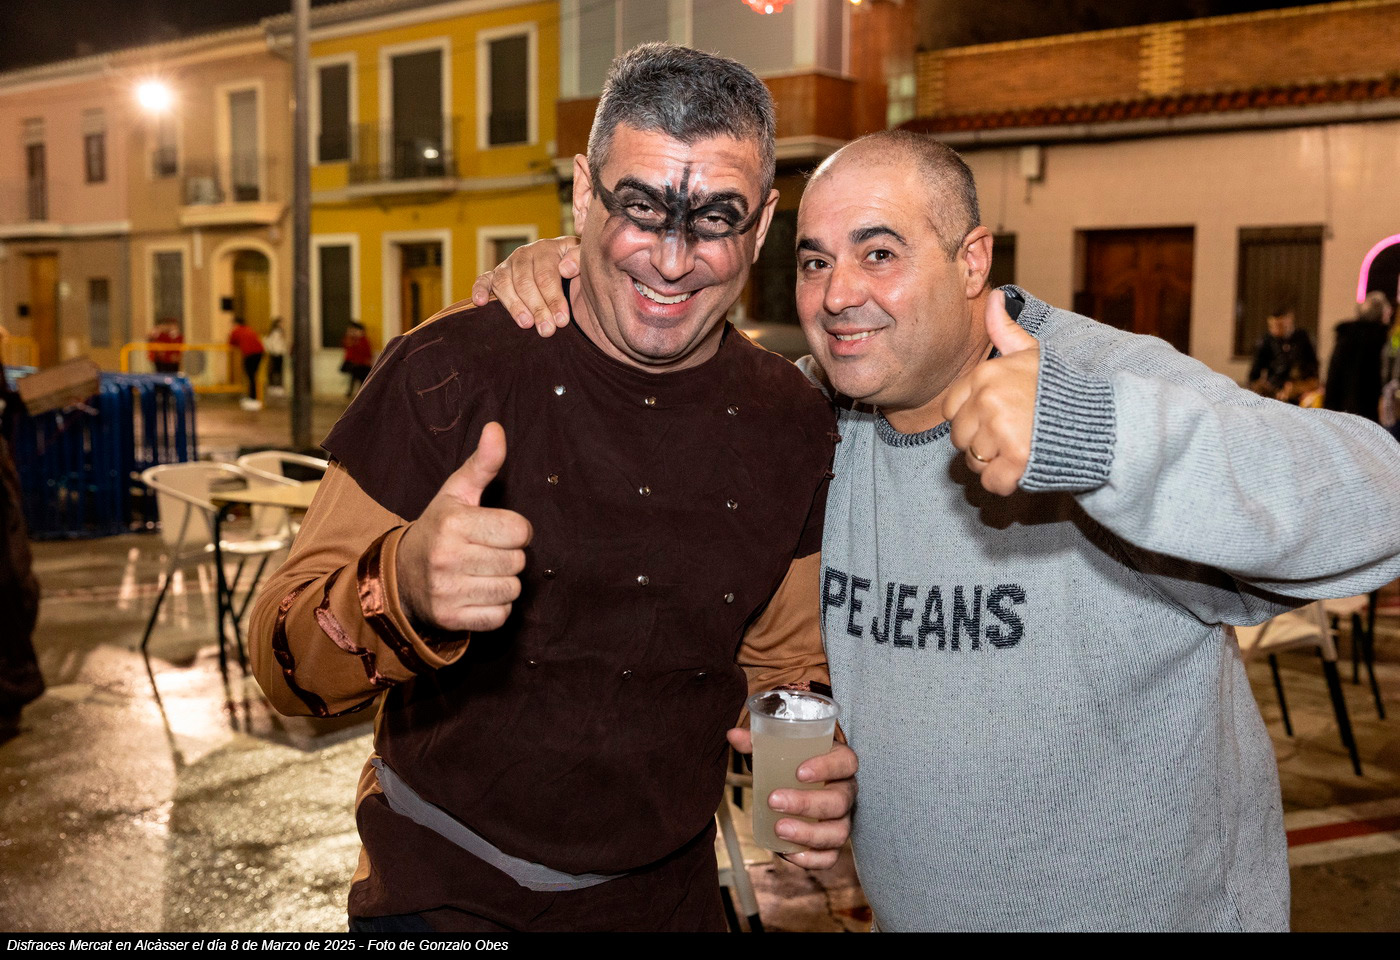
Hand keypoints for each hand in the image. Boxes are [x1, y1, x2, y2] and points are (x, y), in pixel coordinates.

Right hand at [395, 422, 532, 631]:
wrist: (399, 576)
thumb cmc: (438, 529)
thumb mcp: (456, 494)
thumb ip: (482, 464)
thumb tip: (496, 428)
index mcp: (453, 522)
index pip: (519, 530)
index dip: (515, 530)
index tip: (496, 529)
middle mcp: (447, 557)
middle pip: (518, 561)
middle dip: (509, 556)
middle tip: (486, 552)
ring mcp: (447, 591)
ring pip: (512, 590)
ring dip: (504, 583)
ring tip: (481, 572)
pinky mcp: (450, 619)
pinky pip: (500, 616)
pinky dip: (495, 608)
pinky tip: (476, 593)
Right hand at [470, 237, 580, 336]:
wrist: (565, 265)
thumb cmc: (575, 268)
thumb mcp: (584, 259)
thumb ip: (580, 258)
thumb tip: (566, 268)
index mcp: (546, 249)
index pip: (547, 275)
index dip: (554, 299)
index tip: (562, 320)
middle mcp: (525, 254)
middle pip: (526, 283)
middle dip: (537, 308)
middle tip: (547, 330)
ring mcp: (508, 264)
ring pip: (504, 284)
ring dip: (514, 305)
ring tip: (526, 324)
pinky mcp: (495, 275)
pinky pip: (484, 280)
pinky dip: (479, 289)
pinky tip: (480, 303)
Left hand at [726, 727, 856, 869]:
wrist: (797, 783)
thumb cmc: (791, 763)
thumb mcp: (777, 749)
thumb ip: (757, 741)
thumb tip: (733, 735)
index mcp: (840, 763)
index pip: (846, 762)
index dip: (827, 767)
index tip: (798, 772)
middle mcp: (846, 792)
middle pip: (840, 801)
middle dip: (807, 804)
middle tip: (774, 801)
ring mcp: (842, 819)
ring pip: (838, 833)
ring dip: (808, 834)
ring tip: (778, 829)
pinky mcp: (832, 843)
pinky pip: (830, 857)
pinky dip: (811, 859)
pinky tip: (788, 853)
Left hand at [942, 290, 1040, 495]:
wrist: (1101, 419)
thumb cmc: (1060, 388)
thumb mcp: (1032, 353)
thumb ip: (1006, 330)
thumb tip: (993, 298)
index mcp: (985, 375)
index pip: (950, 410)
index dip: (972, 419)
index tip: (999, 417)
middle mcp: (988, 399)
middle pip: (960, 438)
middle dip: (982, 443)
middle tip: (1015, 434)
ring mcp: (1001, 427)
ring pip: (974, 461)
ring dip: (995, 463)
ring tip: (1023, 447)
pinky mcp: (1017, 456)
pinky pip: (991, 482)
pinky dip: (1006, 482)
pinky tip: (1025, 467)